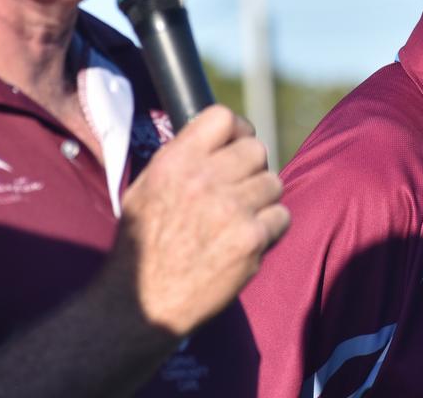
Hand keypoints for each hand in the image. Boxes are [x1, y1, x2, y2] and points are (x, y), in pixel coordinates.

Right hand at [114, 105, 289, 335]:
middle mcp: (203, 179)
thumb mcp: (144, 188)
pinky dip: (270, 228)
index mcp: (175, 162)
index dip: (236, 130)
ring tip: (240, 218)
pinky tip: (247, 240)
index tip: (235, 146)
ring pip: (273, 181)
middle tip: (238, 190)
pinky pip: (281, 216)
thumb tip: (216, 136)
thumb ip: (180, 157)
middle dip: (251, 168)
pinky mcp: (250, 239)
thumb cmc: (141, 246)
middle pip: (256, 149)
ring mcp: (230, 209)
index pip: (222, 117)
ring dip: (262, 199)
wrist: (143, 304)